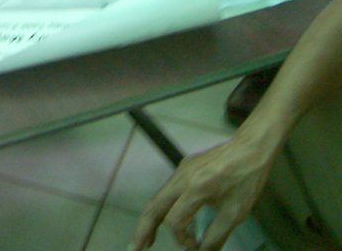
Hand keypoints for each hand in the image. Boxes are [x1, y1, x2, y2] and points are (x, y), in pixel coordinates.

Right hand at [132, 134, 274, 250]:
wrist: (250, 148)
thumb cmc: (246, 180)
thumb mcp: (235, 213)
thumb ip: (216, 235)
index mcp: (195, 188)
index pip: (175, 220)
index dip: (182, 239)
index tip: (196, 246)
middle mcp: (182, 177)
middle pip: (154, 205)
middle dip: (143, 228)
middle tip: (136, 248)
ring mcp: (181, 169)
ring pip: (158, 196)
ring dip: (150, 217)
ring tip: (146, 237)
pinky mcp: (185, 166)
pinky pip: (168, 189)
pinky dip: (162, 206)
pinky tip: (165, 215)